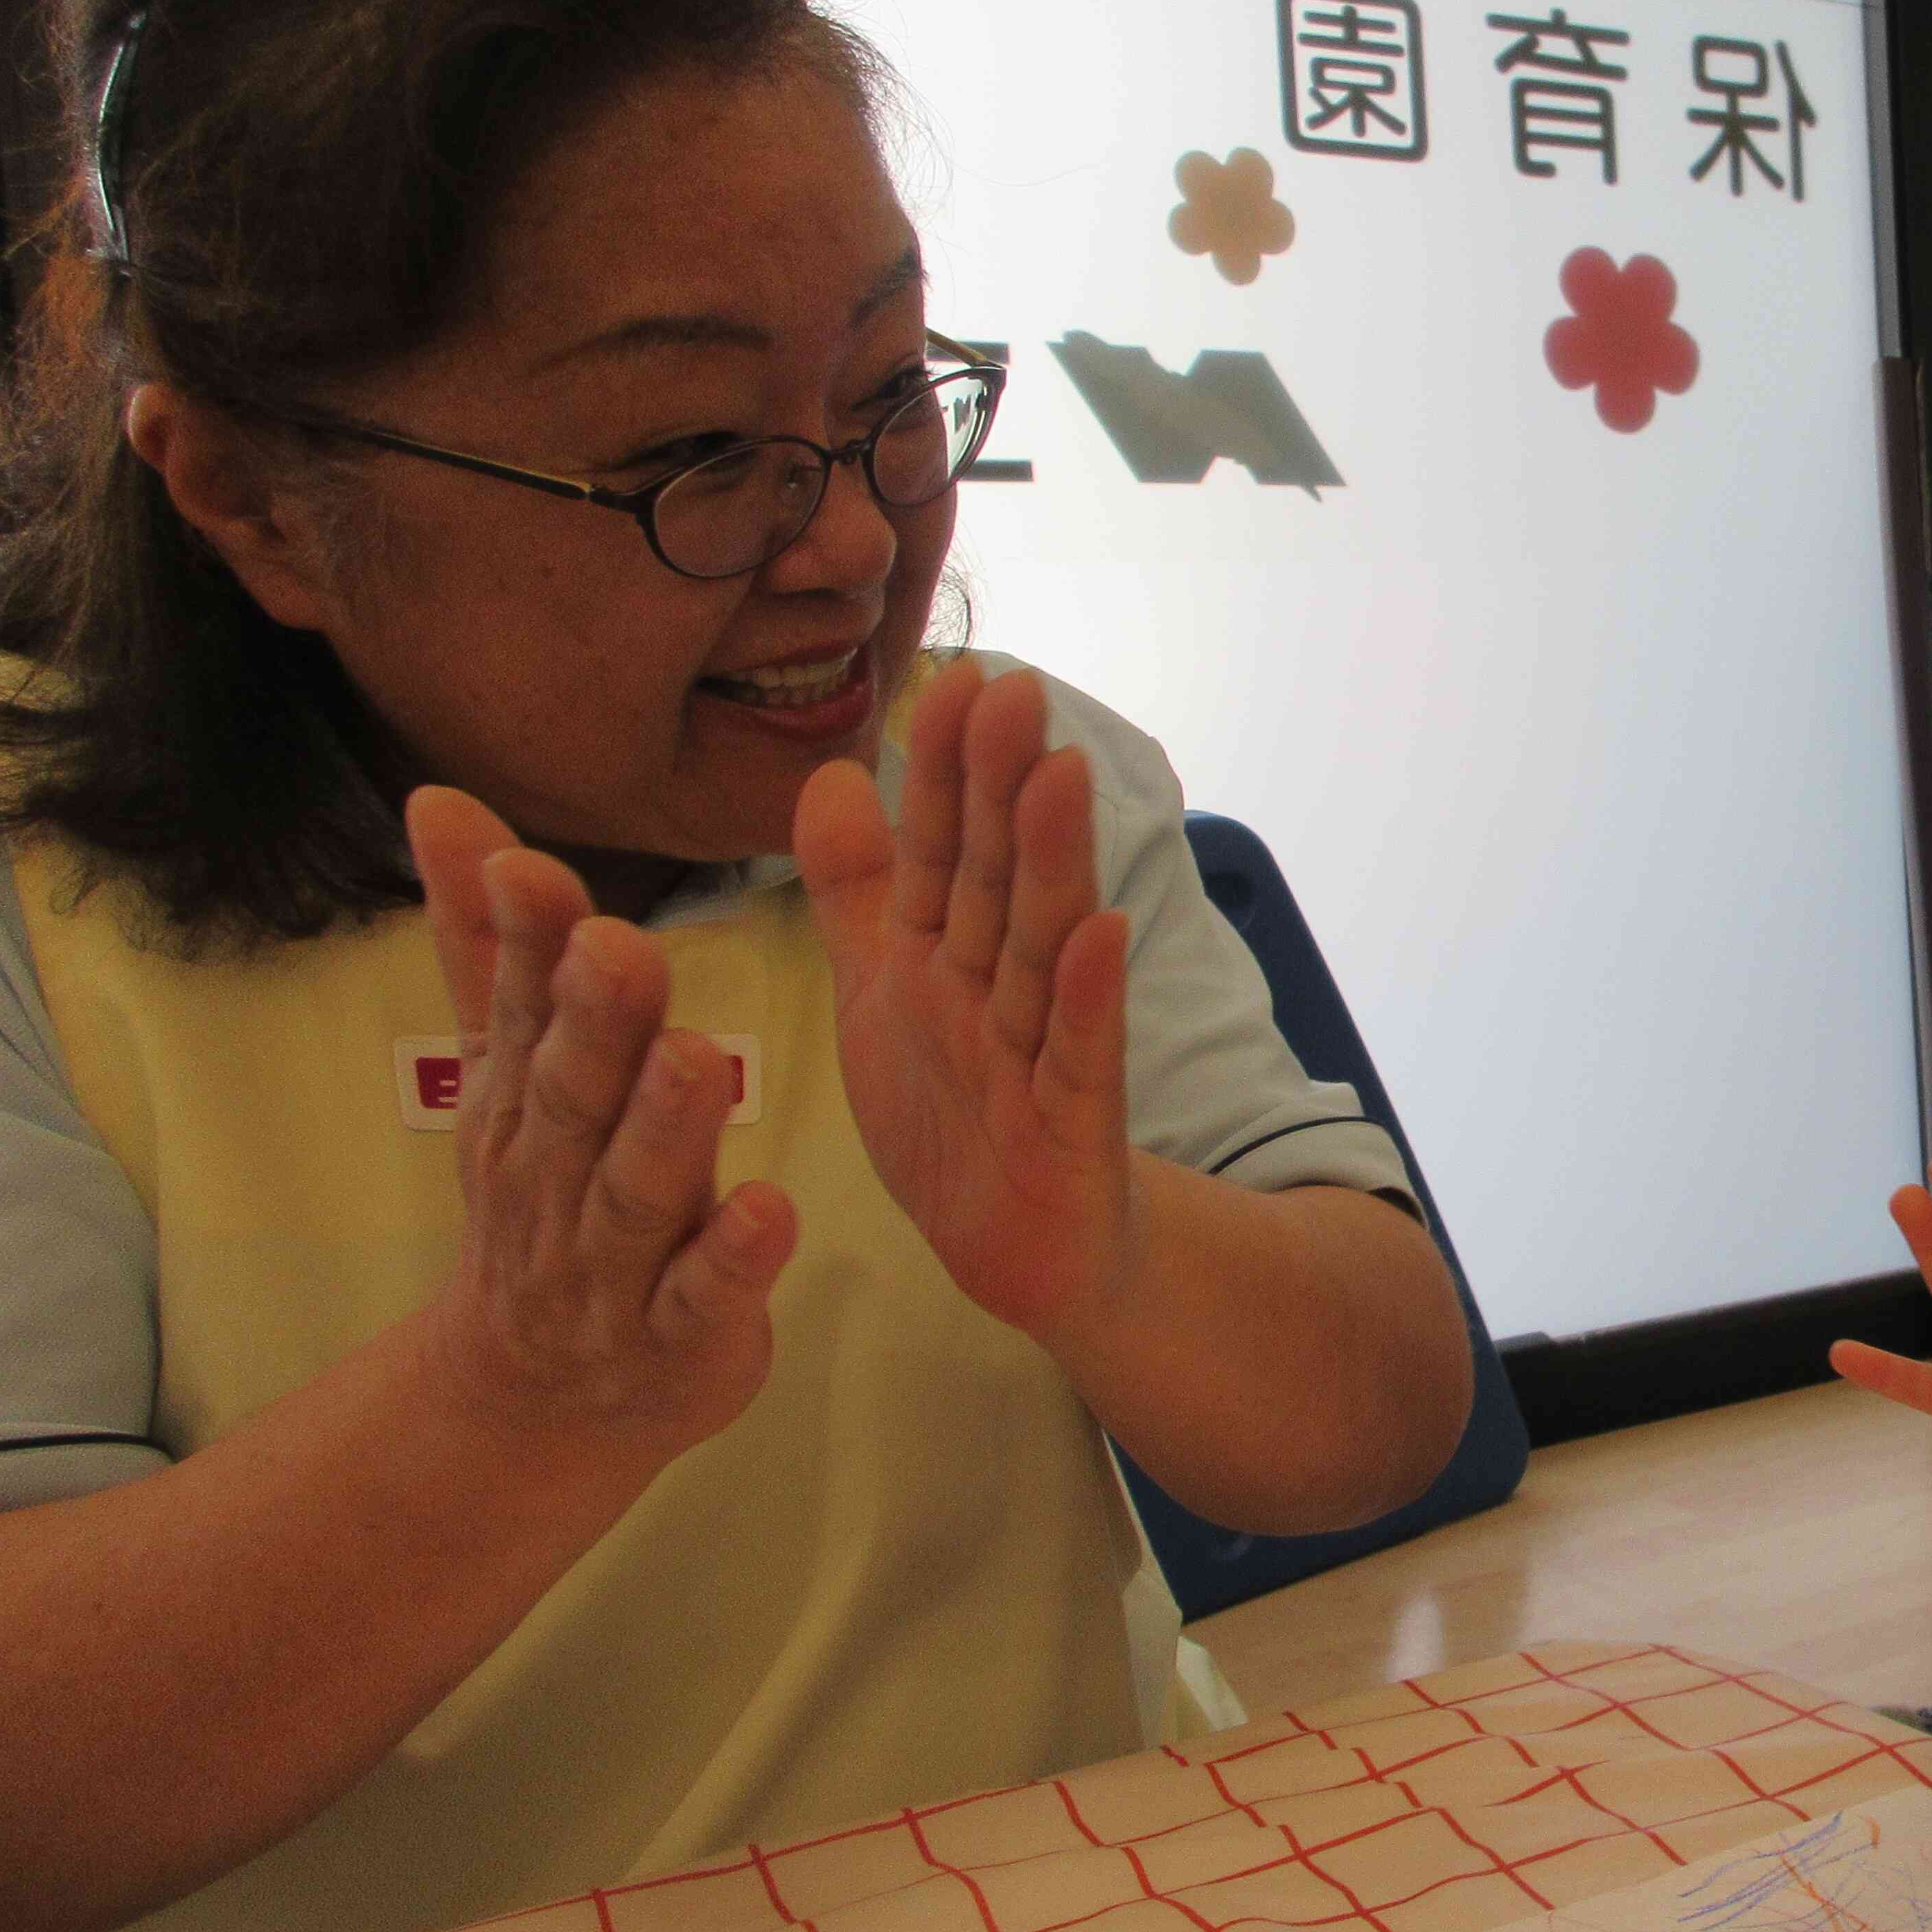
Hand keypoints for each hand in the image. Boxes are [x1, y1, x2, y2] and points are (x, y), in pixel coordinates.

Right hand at [406, 789, 797, 1470]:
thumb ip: (491, 943)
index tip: (535, 871)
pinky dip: (735, 1259)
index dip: (526, 941)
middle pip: (577, 1091)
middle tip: (620, 948)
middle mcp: (560, 1172)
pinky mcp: (682, 1337)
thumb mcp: (509, 1069)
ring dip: (667, 1127)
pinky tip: (771, 1210)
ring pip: (640, 1189)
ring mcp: (616, 1263)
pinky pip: (705, 1296)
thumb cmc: (546, 1194)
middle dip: (595, 1022)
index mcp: (528, 1096)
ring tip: (699, 1059)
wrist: (538, 1398)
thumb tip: (439, 799)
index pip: (523, 1006)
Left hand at [791, 657, 1138, 1335]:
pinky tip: (1103, 933)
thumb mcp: (884, 990)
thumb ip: (859, 890)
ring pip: (1039, 950)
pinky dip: (1088, 999)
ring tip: (1062, 777)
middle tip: (1014, 692)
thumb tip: (828, 774)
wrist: (1021, 1252)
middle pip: (994, 880)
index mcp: (942, 954)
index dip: (942, 770)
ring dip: (1052, 865)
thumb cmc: (955, 1111)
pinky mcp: (1072, 1127)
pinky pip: (1078, 1058)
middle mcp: (995, 988)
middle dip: (1001, 787)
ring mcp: (1038, 1055)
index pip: (940, 848)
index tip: (953, 679)